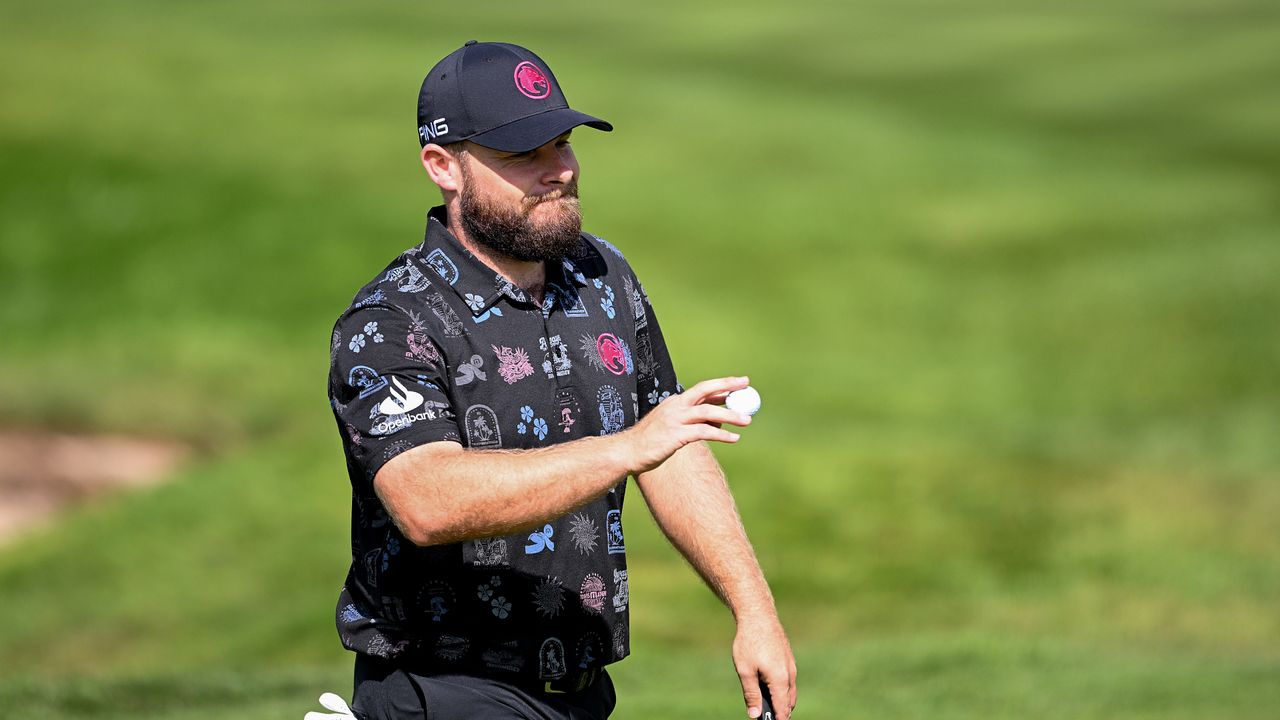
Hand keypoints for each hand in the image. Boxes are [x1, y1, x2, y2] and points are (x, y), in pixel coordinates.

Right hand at [622, 376, 752, 474]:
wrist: (627, 452)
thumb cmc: (650, 441)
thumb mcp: (671, 425)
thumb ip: (692, 420)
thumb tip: (718, 419)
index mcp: (674, 402)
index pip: (702, 390)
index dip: (721, 385)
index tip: (739, 383)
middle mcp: (675, 406)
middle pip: (705, 390)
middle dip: (727, 386)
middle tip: (746, 386)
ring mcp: (675, 419)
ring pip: (708, 412)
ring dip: (730, 415)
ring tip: (747, 420)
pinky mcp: (676, 435)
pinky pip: (704, 432)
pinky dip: (721, 434)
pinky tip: (733, 438)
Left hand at [733, 614, 796, 718]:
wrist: (758, 616)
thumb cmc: (749, 642)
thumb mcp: (745, 671)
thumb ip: (751, 694)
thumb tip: (754, 715)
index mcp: (780, 680)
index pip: (783, 709)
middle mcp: (790, 674)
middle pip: (789, 702)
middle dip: (779, 711)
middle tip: (765, 715)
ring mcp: (791, 666)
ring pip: (789, 691)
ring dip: (780, 700)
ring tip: (764, 703)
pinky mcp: (788, 659)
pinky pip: (788, 680)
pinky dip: (781, 688)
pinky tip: (768, 686)